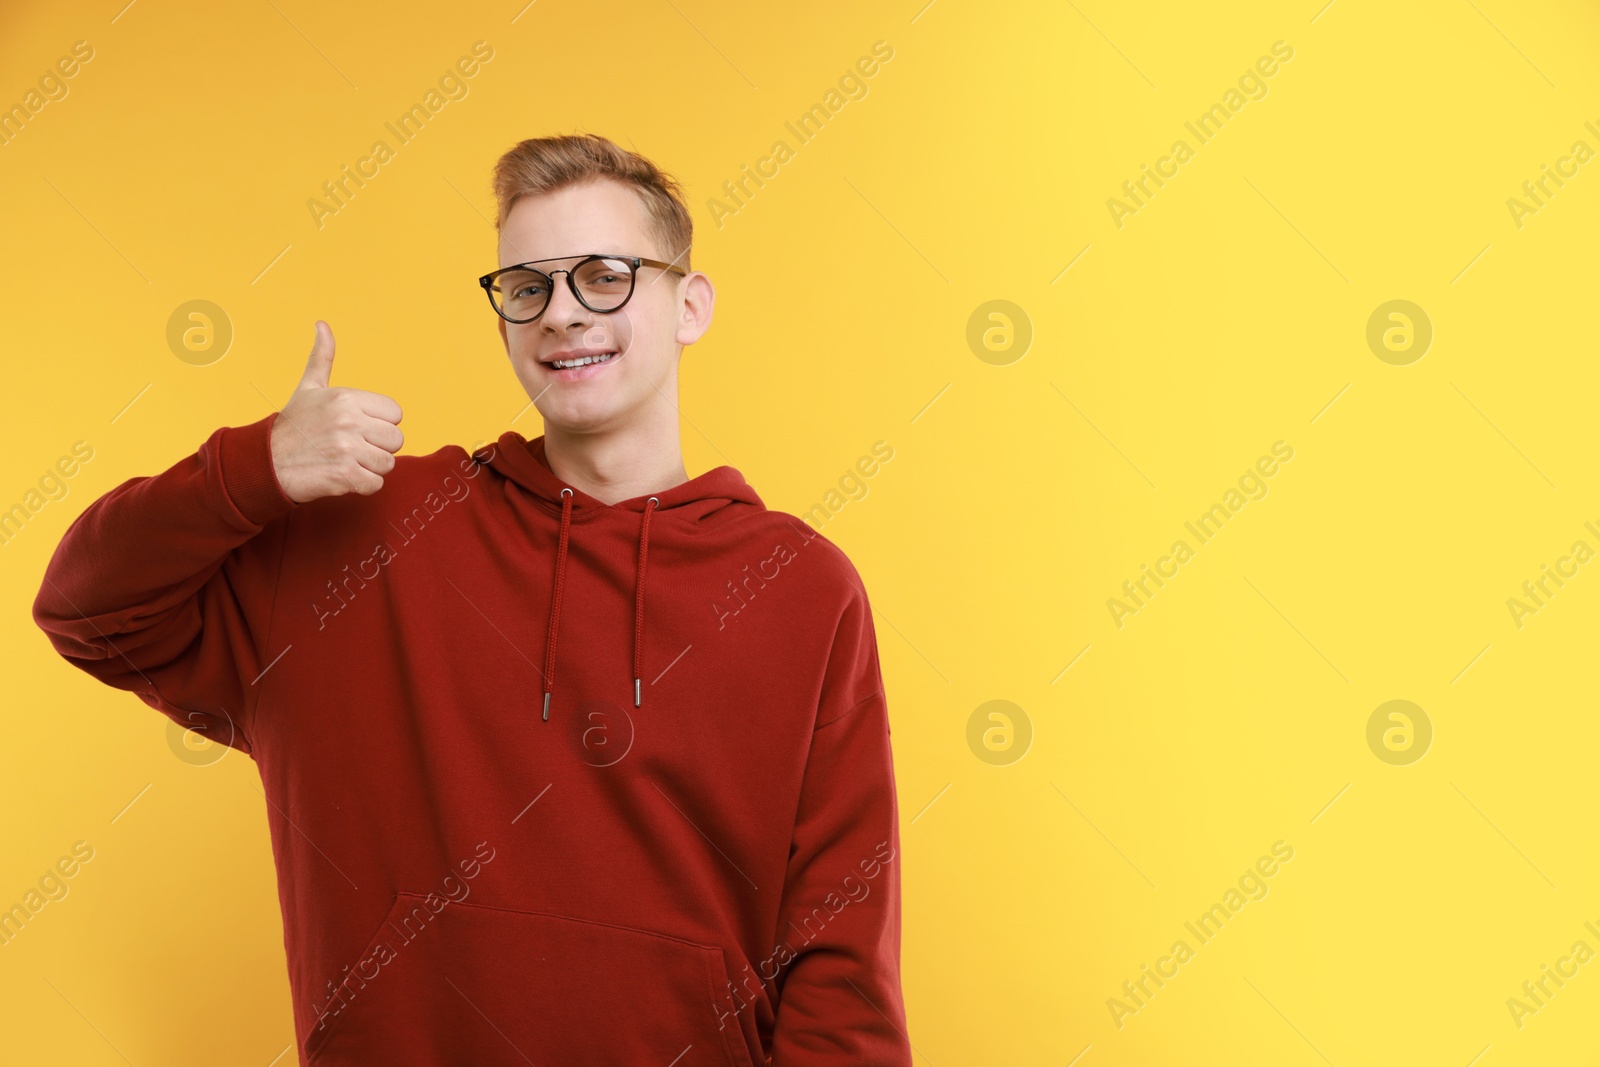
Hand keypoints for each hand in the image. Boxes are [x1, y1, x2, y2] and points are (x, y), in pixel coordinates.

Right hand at [269, 321, 403, 502]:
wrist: (266, 463)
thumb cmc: (293, 426)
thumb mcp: (308, 388)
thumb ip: (322, 357)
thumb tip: (322, 324)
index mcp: (346, 398)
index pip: (395, 414)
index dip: (380, 423)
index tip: (358, 427)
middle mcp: (349, 422)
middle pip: (396, 440)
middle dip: (378, 447)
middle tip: (352, 447)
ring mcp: (347, 450)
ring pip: (388, 463)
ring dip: (370, 467)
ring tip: (345, 460)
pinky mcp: (344, 476)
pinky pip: (375, 484)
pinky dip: (362, 485)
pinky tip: (343, 475)